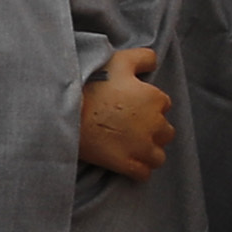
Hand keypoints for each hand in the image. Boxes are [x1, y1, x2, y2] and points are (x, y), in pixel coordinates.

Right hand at [77, 45, 173, 177]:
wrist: (67, 108)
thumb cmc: (93, 81)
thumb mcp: (120, 61)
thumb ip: (143, 58)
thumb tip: (153, 63)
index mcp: (155, 99)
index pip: (163, 105)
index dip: (148, 106)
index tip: (132, 108)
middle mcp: (155, 124)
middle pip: (165, 132)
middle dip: (152, 131)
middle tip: (130, 128)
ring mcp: (142, 146)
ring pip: (158, 156)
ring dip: (148, 153)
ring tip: (130, 147)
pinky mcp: (127, 164)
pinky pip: (144, 174)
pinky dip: (138, 170)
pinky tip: (127, 163)